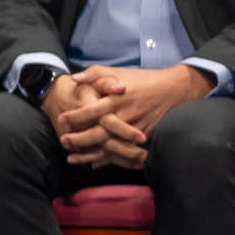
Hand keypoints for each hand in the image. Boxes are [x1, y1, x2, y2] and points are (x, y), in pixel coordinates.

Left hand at [57, 64, 210, 167]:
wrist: (173, 89)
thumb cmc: (142, 80)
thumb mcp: (117, 71)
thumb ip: (95, 74)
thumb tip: (74, 79)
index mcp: (117, 98)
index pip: (92, 110)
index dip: (75, 116)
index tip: (61, 120)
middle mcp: (125, 115)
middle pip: (99, 133)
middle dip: (79, 139)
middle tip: (63, 141)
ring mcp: (135, 128)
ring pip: (109, 146)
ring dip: (89, 154)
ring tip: (71, 158)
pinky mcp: (143, 136)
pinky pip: (123, 151)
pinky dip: (108, 159)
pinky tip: (94, 163)